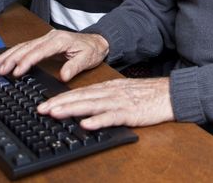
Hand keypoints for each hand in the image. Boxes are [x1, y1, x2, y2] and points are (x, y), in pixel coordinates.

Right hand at [0, 29, 109, 81]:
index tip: (16, 72)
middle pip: (26, 47)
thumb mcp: (87, 59)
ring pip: (23, 46)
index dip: (26, 61)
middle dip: (11, 59)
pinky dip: (13, 53)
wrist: (98, 41)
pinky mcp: (44, 42)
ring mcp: (46, 38)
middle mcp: (50, 37)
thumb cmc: (92, 50)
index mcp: (59, 40)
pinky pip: (25, 47)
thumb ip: (74, 67)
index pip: (39, 51)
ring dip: (8, 55)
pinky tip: (4, 59)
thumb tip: (63, 76)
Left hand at [37, 77, 174, 128]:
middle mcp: (111, 93)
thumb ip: (106, 98)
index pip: (81, 92)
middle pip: (81, 97)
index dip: (61, 98)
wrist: (171, 94)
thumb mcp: (124, 92)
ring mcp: (120, 102)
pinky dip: (98, 121)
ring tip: (55, 113)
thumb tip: (86, 107)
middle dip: (60, 103)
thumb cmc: (148, 95)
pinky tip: (86, 124)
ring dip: (72, 109)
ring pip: (92, 105)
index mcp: (109, 88)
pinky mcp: (131, 113)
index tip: (44, 104)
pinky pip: (111, 117)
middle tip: (41, 109)